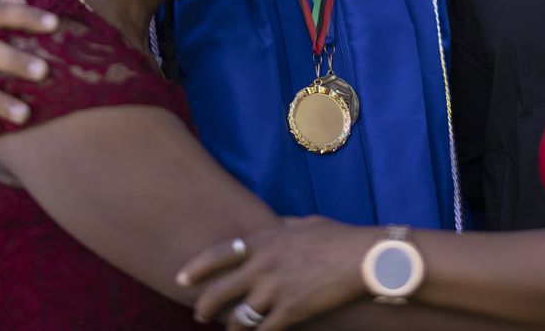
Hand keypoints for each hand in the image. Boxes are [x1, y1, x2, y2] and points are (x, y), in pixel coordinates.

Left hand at [177, 217, 375, 329]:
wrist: (364, 257)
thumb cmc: (338, 237)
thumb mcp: (304, 223)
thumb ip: (282, 226)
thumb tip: (273, 225)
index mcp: (264, 239)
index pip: (218, 254)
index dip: (195, 268)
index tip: (180, 279)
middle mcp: (262, 265)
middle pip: (218, 292)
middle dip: (203, 306)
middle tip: (199, 314)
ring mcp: (274, 290)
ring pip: (237, 317)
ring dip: (231, 325)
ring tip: (231, 327)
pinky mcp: (290, 312)